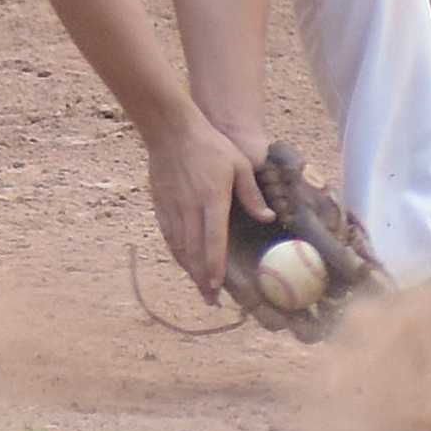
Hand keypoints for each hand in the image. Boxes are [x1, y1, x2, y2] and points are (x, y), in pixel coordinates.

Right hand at [146, 122, 272, 301]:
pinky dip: (177, 253)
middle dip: (201, 278)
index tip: (217, 287)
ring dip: (189, 270)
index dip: (214, 267)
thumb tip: (269, 218)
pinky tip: (183, 262)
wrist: (171, 131)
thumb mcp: (239, 165)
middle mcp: (190, 208)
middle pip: (194, 251)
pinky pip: (168, 236)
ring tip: (199, 287)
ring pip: (179, 247)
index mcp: (212, 199)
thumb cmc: (211, 145)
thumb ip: (252, 194)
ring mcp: (172, 208)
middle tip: (210, 299)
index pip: (213, 241)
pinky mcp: (161, 205)